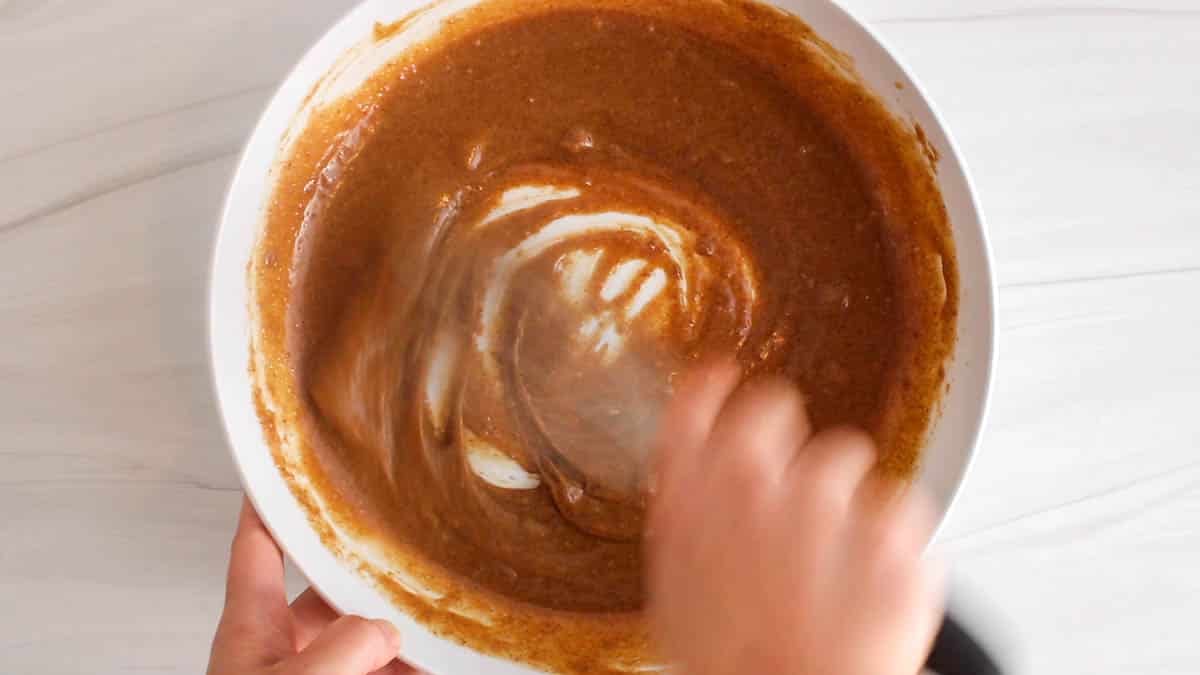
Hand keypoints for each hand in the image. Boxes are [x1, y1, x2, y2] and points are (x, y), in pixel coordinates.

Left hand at [208, 499, 419, 674]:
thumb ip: (342, 646)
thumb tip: (385, 629)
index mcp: (252, 627)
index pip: (256, 547)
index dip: (268, 503)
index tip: (283, 468)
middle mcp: (279, 648)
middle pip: (326, 592)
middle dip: (366, 572)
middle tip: (402, 543)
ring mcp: (309, 672)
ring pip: (360, 638)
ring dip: (397, 626)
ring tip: (437, 609)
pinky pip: (380, 669)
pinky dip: (409, 662)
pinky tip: (437, 658)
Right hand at [648, 364, 943, 674]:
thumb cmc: (733, 665)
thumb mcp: (677, 588)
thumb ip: (688, 517)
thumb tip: (699, 484)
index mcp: (691, 495)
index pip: (695, 399)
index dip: (712, 385)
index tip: (724, 377)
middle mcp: (753, 481)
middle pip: (776, 406)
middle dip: (789, 440)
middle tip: (797, 491)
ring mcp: (826, 501)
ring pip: (847, 456)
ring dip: (843, 494)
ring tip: (834, 562)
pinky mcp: (889, 531)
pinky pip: (901, 508)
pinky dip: (893, 538)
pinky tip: (869, 580)